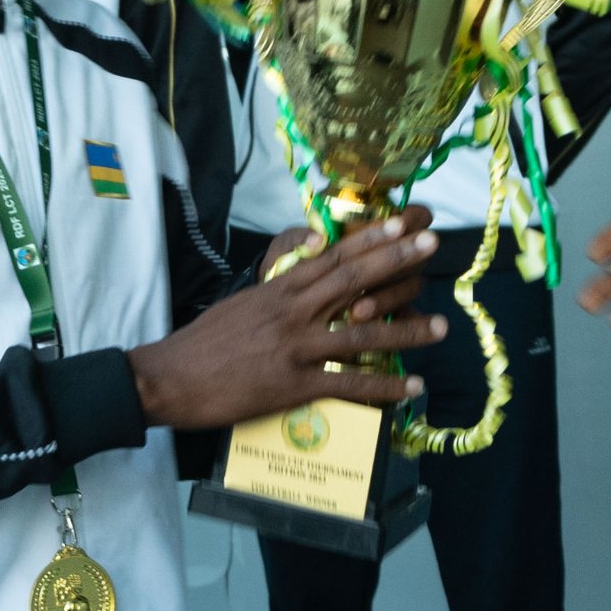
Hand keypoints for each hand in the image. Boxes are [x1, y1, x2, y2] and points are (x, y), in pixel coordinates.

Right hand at [126, 212, 449, 429]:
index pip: (331, 257)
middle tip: (431, 244)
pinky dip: (384, 388)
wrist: (169, 377)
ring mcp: (296, 349)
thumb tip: (307, 269)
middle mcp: (292, 313)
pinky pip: (349, 385)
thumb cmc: (202, 343)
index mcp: (278, 290)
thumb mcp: (241, 304)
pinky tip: (411, 387)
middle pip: (353, 281)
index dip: (369, 239)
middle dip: (396, 261)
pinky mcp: (294, 385)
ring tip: (441, 327)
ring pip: (362, 335)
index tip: (399, 222)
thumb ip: (278, 290)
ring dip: (406, 331)